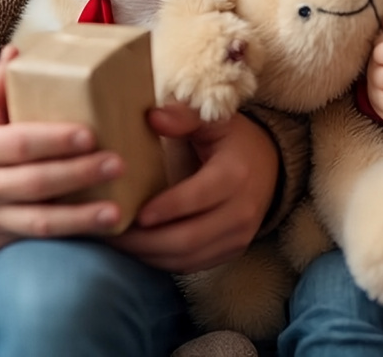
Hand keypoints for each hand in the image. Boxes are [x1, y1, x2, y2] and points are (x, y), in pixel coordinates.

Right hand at [0, 46, 123, 250]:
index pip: (20, 143)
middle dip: (79, 175)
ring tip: (116, 211)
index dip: (54, 141)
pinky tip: (99, 230)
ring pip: (39, 222)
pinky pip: (37, 240)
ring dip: (81, 218)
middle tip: (118, 164)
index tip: (89, 134)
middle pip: (36, 183)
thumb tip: (18, 51)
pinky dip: (70, 236)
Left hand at [110, 103, 277, 272]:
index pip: (198, 198)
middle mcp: (241, 211)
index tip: (135, 212)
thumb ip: (184, 117)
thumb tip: (151, 117)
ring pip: (188, 259)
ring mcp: (239, 237)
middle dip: (147, 241)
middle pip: (189, 238)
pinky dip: (163, 261)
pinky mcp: (232, 252)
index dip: (166, 208)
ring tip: (118, 242)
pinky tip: (139, 249)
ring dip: (150, 254)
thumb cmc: (233, 140)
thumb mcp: (214, 121)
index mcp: (235, 174)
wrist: (270, 166)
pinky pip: (192, 266)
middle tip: (112, 231)